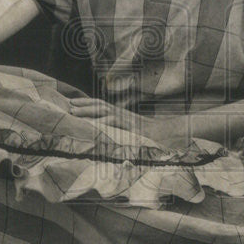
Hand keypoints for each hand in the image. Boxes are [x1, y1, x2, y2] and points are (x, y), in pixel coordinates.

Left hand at [68, 98, 191, 148]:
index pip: (103, 106)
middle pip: (101, 106)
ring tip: (75, 112)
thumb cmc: (157, 137)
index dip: (87, 104)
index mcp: (124, 116)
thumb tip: (111, 139)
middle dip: (84, 105)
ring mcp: (130, 120)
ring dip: (90, 111)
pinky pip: (120, 123)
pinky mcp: (135, 127)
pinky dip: (107, 123)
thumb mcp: (136, 135)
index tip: (72, 104)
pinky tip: (96, 124)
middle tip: (67, 104)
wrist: (176, 134)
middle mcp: (126, 115)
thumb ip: (124, 134)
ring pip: (107, 112)